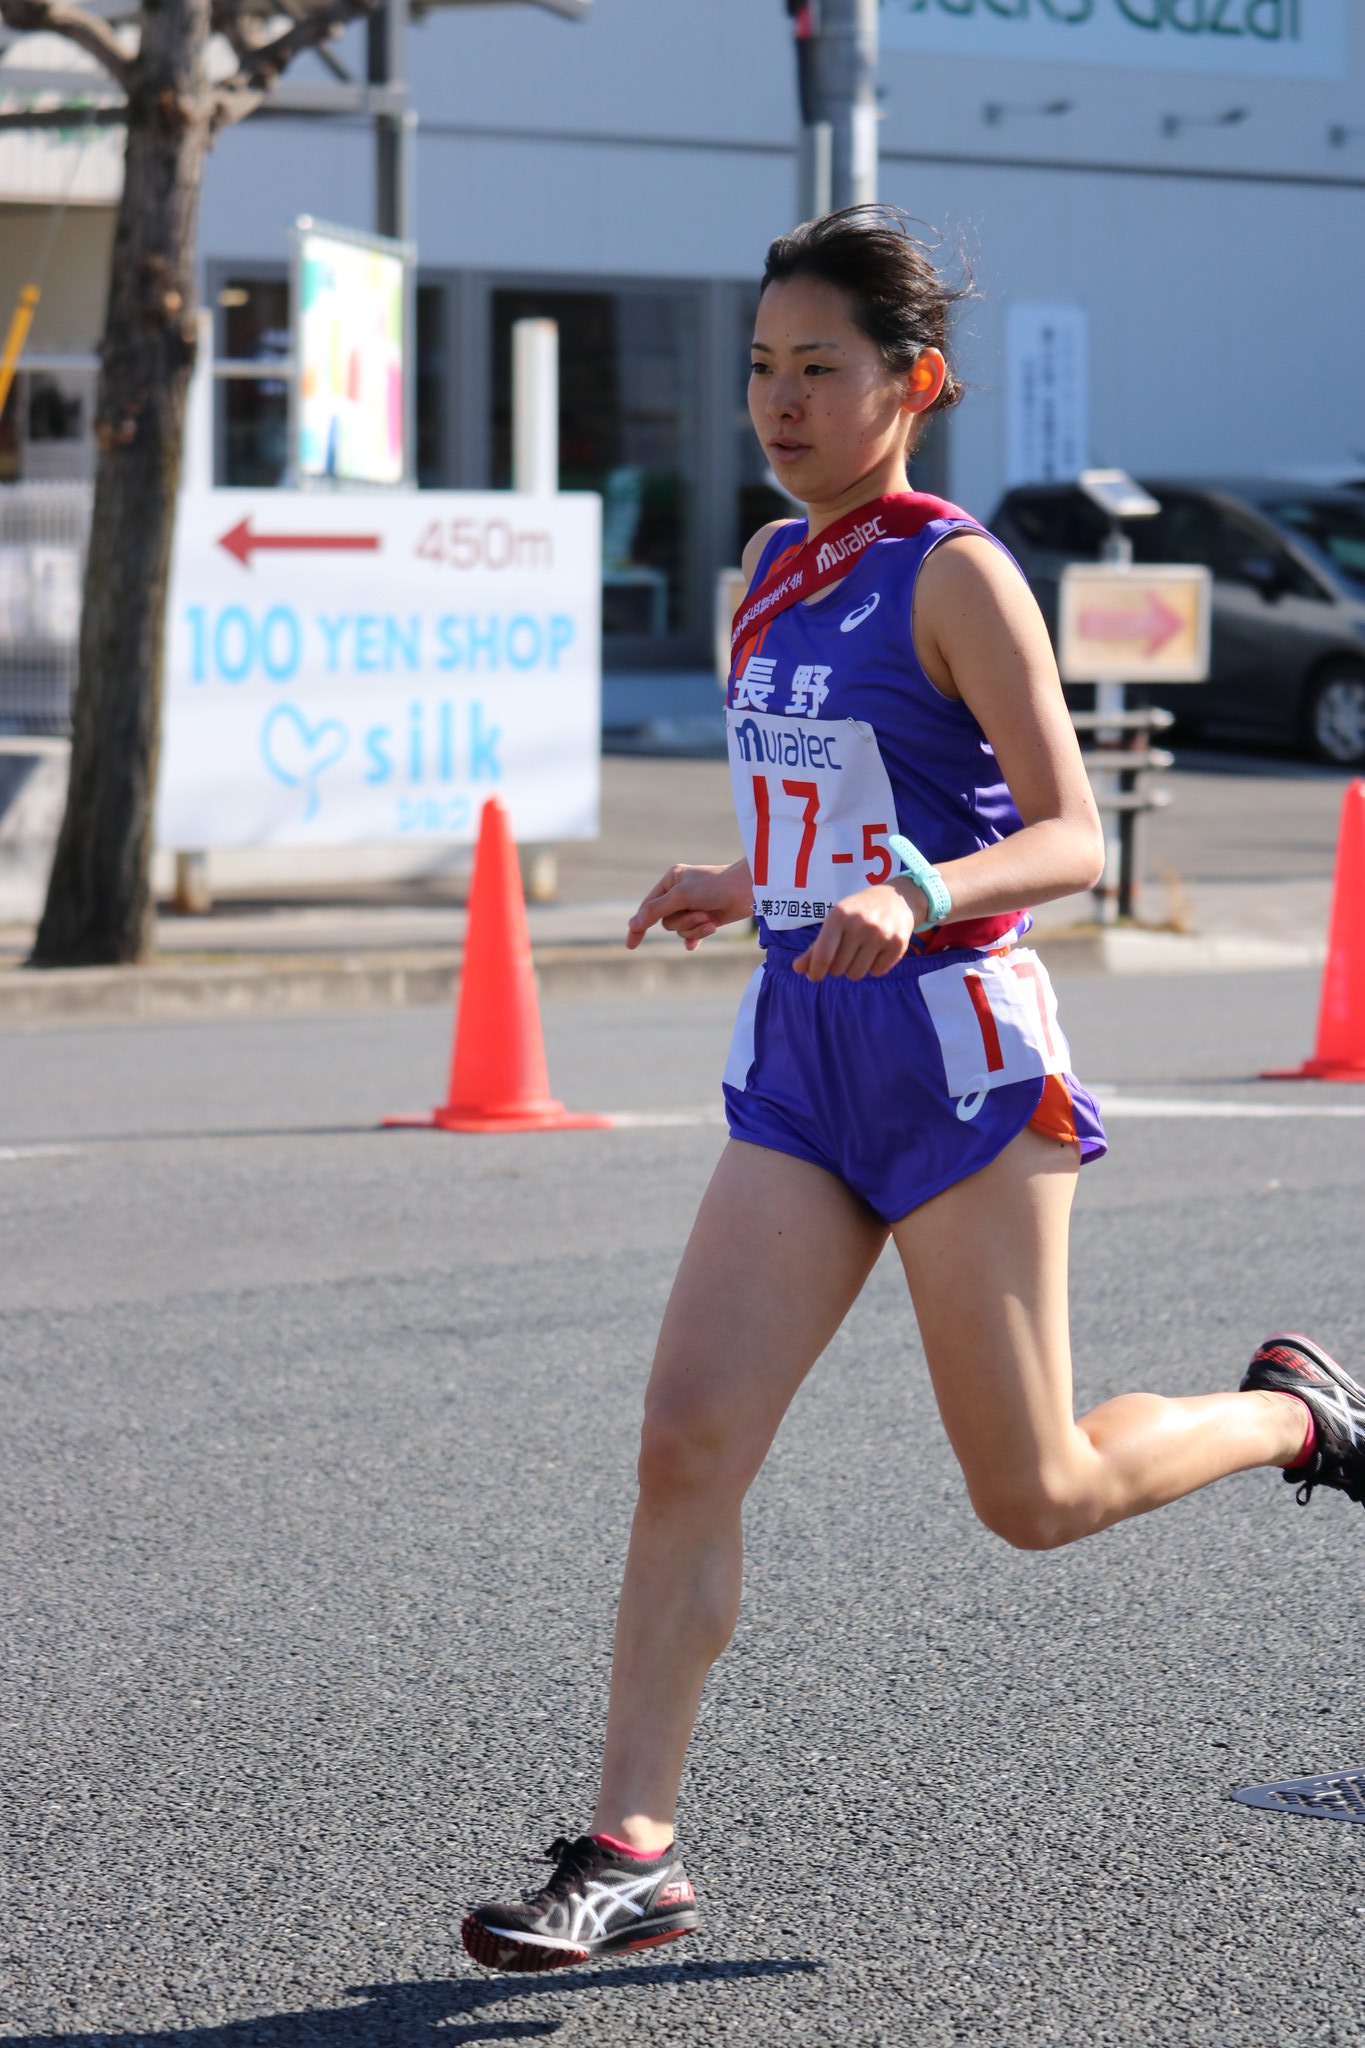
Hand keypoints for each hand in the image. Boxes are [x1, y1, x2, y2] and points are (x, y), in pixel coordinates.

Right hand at [626, 860, 753, 951]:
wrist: (747, 890)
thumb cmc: (715, 886)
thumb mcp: (681, 896)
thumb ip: (656, 910)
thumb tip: (633, 924)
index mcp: (671, 881)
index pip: (648, 906)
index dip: (639, 925)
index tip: (631, 945)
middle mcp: (680, 894)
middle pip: (666, 921)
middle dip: (684, 921)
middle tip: (702, 913)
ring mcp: (693, 907)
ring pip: (680, 929)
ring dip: (695, 927)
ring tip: (710, 919)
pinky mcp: (706, 919)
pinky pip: (692, 935)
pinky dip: (695, 938)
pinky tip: (694, 945)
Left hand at [791, 883, 923, 980]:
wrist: (896, 899)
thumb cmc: (857, 912)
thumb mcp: (835, 922)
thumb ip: (815, 948)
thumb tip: (798, 969)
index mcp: (840, 916)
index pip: (823, 955)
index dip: (816, 971)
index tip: (814, 976)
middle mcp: (861, 924)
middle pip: (838, 968)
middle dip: (837, 967)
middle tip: (843, 954)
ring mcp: (881, 934)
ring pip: (856, 974)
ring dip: (854, 969)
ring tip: (859, 953)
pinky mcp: (898, 944)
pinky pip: (877, 972)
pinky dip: (873, 968)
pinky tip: (876, 952)